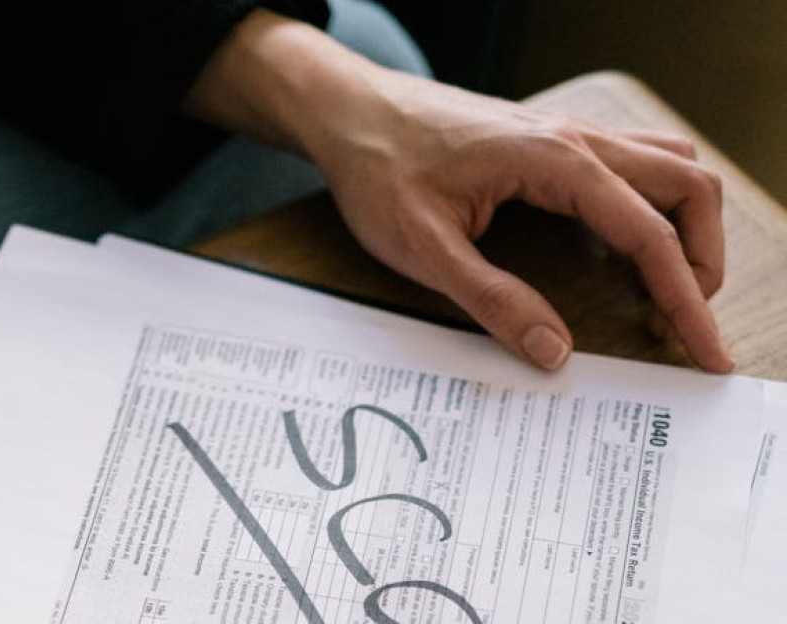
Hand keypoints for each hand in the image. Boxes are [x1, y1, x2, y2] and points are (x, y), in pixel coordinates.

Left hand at [185, 10, 730, 371]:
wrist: (349, 111)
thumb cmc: (378, 169)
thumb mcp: (422, 247)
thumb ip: (491, 300)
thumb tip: (554, 352)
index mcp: (553, 161)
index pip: (649, 232)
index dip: (686, 298)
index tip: (705, 351)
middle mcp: (574, 139)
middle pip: (686, 188)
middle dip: (704, 259)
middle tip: (690, 323)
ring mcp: (565, 133)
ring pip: (667, 167)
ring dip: (686, 225)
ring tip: (672, 289)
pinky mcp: (549, 140)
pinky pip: (633, 163)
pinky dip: (654, 205)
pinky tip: (628, 244)